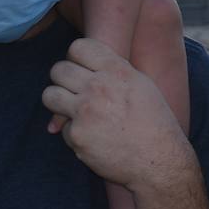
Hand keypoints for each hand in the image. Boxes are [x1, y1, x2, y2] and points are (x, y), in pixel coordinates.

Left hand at [43, 38, 193, 191]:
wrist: (158, 161)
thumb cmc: (155, 123)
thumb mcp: (142, 85)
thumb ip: (115, 71)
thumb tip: (88, 66)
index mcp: (117, 71)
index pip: (78, 47)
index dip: (75, 57)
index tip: (80, 68)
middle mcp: (99, 86)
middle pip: (59, 70)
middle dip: (62, 79)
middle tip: (71, 90)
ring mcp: (85, 111)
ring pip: (50, 95)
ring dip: (57, 102)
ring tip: (70, 110)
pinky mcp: (77, 135)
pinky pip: (62, 128)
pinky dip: (74, 134)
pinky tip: (92, 139)